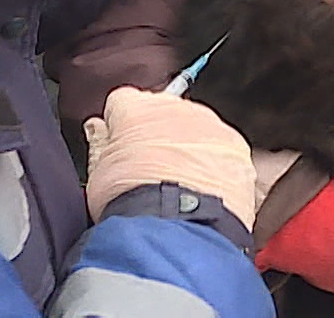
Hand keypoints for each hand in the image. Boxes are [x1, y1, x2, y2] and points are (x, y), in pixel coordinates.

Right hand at [83, 88, 257, 228]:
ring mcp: (211, 127)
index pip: (124, 103)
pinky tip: (203, 193)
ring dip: (189, 151)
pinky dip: (216, 168)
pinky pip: (225, 152)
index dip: (120, 128)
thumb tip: (96, 129)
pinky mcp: (237, 149)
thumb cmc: (131, 203)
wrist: (175, 229)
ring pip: (198, 131)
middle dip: (158, 136)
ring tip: (179, 188)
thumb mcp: (97, 175)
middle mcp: (176, 109)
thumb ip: (99, 144)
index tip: (121, 148)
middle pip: (165, 113)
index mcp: (136, 108)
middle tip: (150, 173)